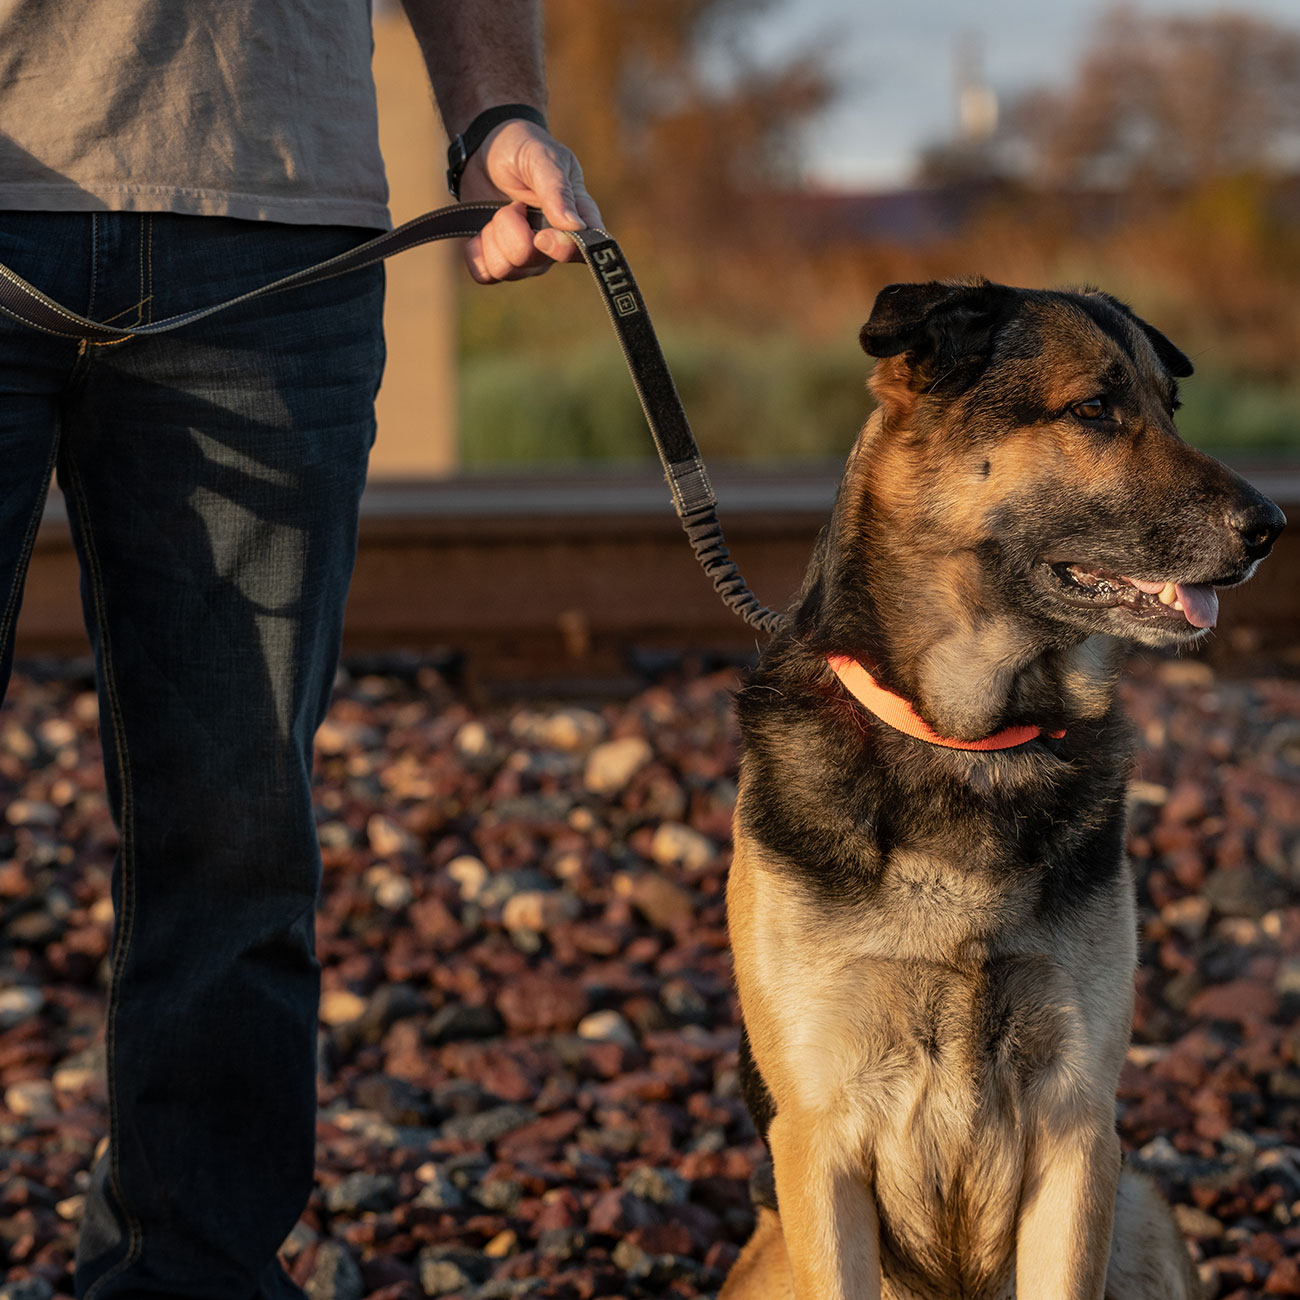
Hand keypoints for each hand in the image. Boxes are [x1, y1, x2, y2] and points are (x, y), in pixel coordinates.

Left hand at [455, 119, 602, 282]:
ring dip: (493, 235)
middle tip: (514, 203)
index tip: (541, 234)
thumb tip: (576, 227)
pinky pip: (484, 274)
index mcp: (577, 220)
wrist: (485, 149)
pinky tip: (483, 227)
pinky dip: (476, 250)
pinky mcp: (499, 262)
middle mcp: (555, 246)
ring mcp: (528, 258)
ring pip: (506, 270)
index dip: (562, 251)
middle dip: (513, 229)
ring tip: (500, 211)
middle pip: (533, 262)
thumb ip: (557, 191)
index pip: (582, 254)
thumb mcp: (541, 159)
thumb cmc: (522, 148)